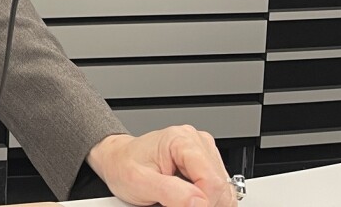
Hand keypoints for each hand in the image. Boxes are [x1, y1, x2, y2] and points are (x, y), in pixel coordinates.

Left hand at [87, 127, 236, 206]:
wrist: (117, 160)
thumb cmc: (123, 165)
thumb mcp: (139, 181)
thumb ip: (169, 192)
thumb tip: (198, 202)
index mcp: (181, 140)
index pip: (211, 180)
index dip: (203, 203)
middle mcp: (197, 142)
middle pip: (220, 187)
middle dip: (203, 204)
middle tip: (174, 204)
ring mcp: (204, 153)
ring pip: (223, 192)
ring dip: (205, 203)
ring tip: (177, 200)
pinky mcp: (206, 166)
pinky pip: (219, 192)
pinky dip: (206, 202)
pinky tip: (187, 199)